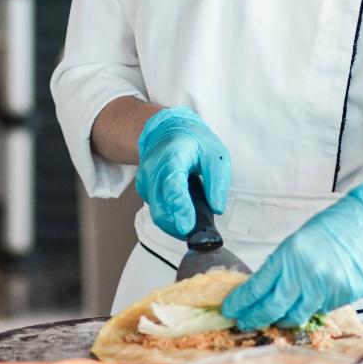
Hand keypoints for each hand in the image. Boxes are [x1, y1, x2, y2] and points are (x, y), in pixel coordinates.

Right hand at [135, 107, 231, 238]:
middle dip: (177, 225)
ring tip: (195, 226)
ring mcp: (145, 180)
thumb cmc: (192, 140)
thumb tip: (217, 207)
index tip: (188, 226)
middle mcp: (153, 170)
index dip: (179, 208)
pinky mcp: (144, 190)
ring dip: (174, 225)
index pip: (172, 186)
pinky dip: (170, 219)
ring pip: (157, 212)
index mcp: (172, 157)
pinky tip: (184, 218)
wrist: (166, 128)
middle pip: (160, 207)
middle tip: (198, 234)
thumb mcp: (215, 154)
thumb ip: (217, 181)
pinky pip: (156, 210)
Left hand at [221, 185, 362, 330]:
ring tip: (274, 318)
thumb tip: (264, 289)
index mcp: (290, 255)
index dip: (241, 302)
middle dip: (255, 318)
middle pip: (273, 308)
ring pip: (296, 315)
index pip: (257, 287)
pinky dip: (310, 308)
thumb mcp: (298, 242)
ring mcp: (326, 288)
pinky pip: (320, 310)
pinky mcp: (343, 297)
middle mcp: (306, 274)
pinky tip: (307, 302)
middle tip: (244, 323)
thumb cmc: (334, 227)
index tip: (230, 309)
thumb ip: (282, 266)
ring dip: (282, 319)